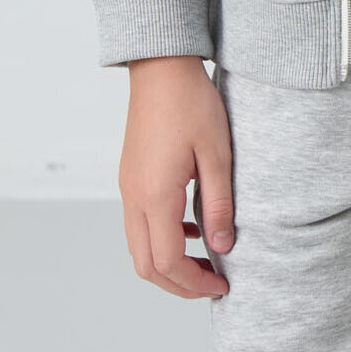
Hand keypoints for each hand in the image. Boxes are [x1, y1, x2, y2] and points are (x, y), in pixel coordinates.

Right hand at [119, 56, 233, 299]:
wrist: (161, 66)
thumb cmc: (191, 103)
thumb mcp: (216, 154)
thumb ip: (218, 204)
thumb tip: (222, 246)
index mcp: (155, 195)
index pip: (168, 262)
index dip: (195, 283)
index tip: (222, 285)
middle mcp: (134, 197)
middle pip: (147, 265)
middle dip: (178, 284)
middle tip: (212, 283)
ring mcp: (128, 187)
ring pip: (139, 247)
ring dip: (168, 262)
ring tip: (204, 259)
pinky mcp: (130, 176)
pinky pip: (138, 224)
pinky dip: (161, 238)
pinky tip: (190, 226)